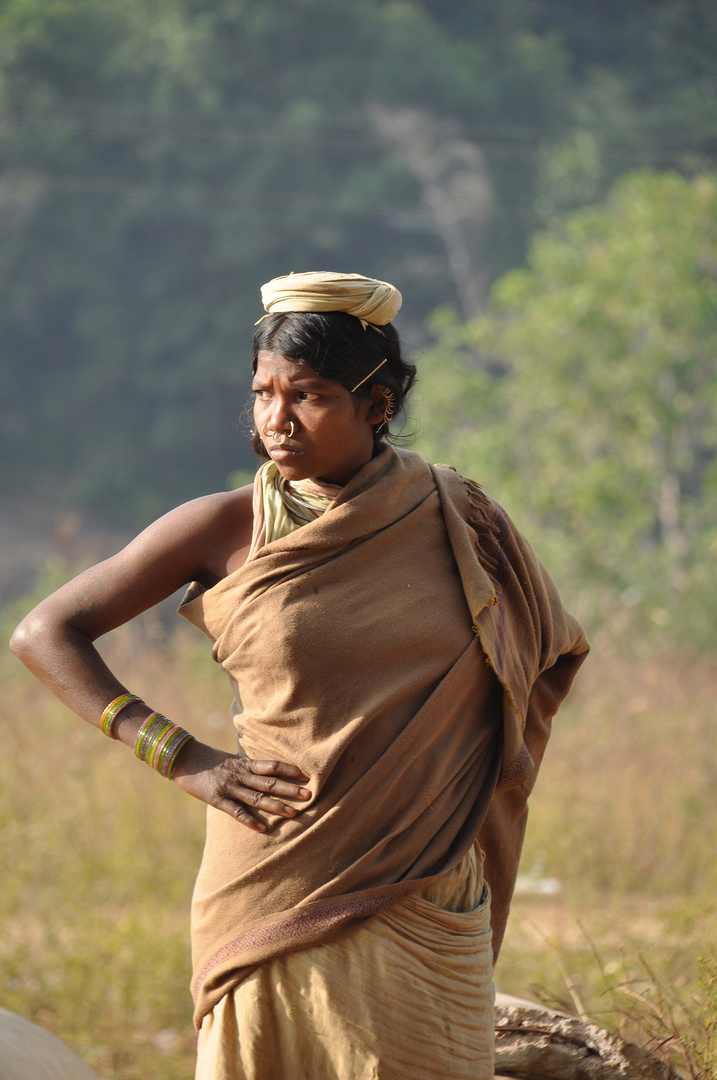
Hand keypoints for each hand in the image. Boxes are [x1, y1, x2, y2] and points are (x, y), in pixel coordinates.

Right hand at [172, 740, 311, 831]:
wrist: (183, 758)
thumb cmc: (209, 760)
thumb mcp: (231, 760)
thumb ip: (247, 766)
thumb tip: (265, 770)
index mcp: (244, 764)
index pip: (272, 765)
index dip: (289, 770)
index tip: (306, 776)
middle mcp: (240, 774)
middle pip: (270, 782)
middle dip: (290, 789)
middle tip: (309, 795)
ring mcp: (230, 787)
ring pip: (257, 797)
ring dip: (276, 806)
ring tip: (293, 813)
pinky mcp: (217, 799)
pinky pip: (236, 812)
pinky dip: (249, 820)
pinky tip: (262, 829)